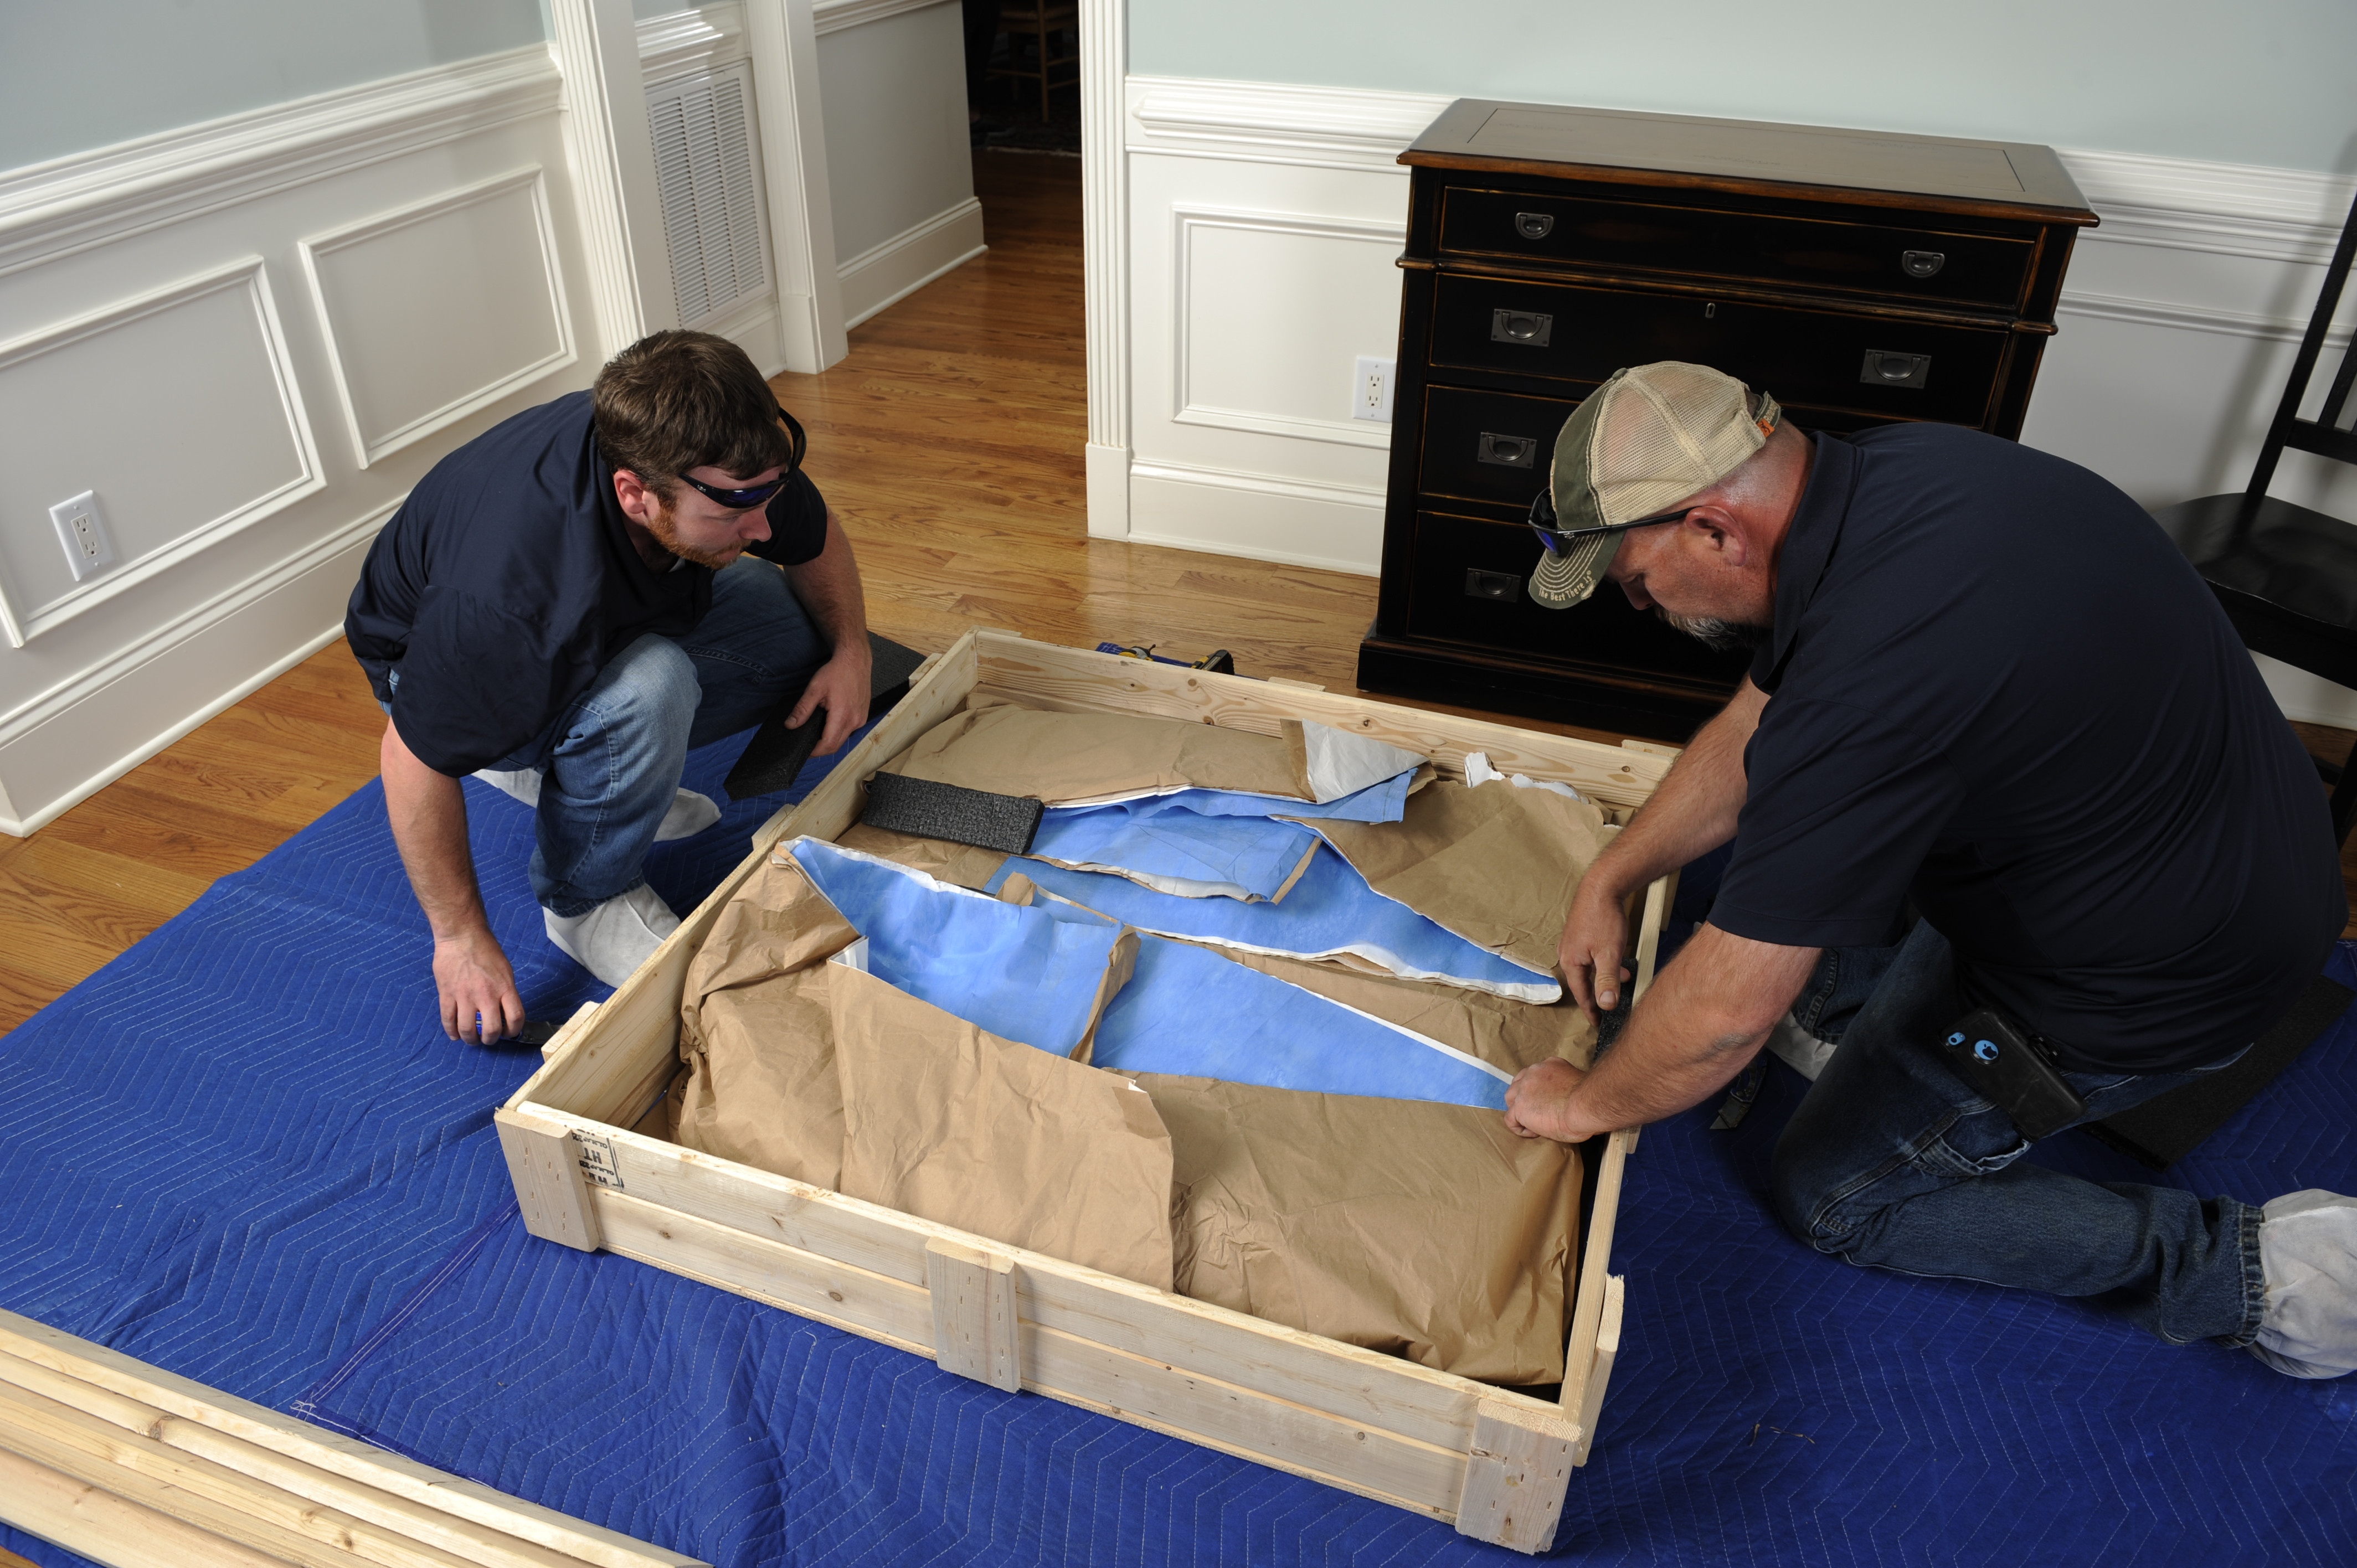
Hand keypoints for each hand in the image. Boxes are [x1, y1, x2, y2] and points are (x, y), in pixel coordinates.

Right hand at [432, 925, 524, 1042]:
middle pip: (491, 1030)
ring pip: (467, 1029)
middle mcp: (486, 995)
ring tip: (472, 1039)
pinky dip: (451, 1032)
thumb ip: (505, 992)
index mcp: (504, 987)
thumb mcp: (505, 970)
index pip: (515, 1018)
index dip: (514, 1031)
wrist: (462, 935)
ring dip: (471, 1039)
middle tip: (488, 1038)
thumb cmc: (485, 949)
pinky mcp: (447, 994)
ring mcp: (464, 996)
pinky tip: (455, 1035)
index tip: (509, 1033)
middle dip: (491, 1039)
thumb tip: (504, 1012)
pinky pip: (448, 1020)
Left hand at [787, 643, 873, 755]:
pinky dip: (838, 731)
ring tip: (817, 732)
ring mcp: (860, 719)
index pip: (828, 744)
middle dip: (821, 748)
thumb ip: (802, 709)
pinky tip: (830, 722)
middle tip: (808, 744)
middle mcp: (855, 721)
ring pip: (843, 739)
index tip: (804, 750)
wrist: (855, 660)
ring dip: (830, 740)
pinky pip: (849, 730)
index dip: (815, 751)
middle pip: (836, 746)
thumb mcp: (815, 688)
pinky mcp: (863, 716)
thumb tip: (790, 725)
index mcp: (842, 715)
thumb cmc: (837, 672)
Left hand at [1505, 1057, 1598, 1142]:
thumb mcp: (1576, 1086)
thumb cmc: (1589, 1101)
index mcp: (1550, 1065)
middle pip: (1518, 1084)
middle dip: (1525, 1099)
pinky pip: (1510, 1120)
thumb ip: (1566, 1088)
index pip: (1535, 1075)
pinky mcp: (1520, 1107)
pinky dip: (1520, 1129)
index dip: (1538, 1091)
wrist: (1586, 1106)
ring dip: (1520, 1112)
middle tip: (1539, 1114)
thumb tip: (1567, 1102)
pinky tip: (1535, 1133)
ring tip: (1536, 1124)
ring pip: (1511, 1099)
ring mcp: (1524, 1089)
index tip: (1549, 1103)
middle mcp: (1534, 1072)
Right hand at [1559, 874, 1633, 1019]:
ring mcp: (1572, 942)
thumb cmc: (1603, 917)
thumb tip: (1605, 1006)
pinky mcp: (1581, 933)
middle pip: (1583, 982)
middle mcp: (1567, 953)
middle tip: (1610, 1007)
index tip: (1598, 1023)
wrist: (1602, 886)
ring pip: (1589, 968)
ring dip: (1604, 977)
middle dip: (1598, 994)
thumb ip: (1607, 981)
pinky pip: (1591, 956)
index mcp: (1570, 961)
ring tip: (1622, 979)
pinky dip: (1603, 963)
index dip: (1591, 1011)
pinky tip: (1617, 959)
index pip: (1580, 994)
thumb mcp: (1609, 954)